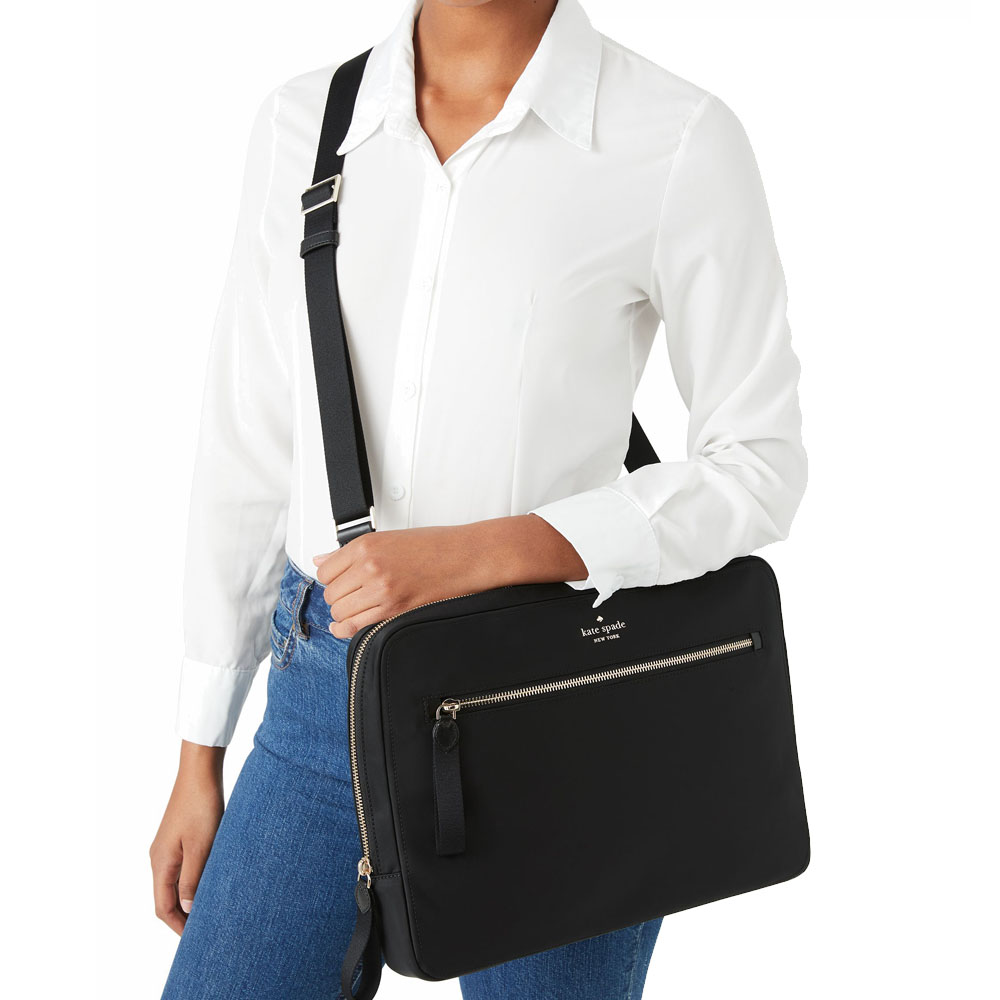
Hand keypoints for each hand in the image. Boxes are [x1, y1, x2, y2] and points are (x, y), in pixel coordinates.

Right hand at [149, 741, 225, 934]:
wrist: (200, 772)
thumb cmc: (201, 806)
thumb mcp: (201, 846)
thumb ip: (192, 879)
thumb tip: (187, 908)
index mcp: (160, 863)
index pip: (163, 907)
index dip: (178, 925)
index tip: (195, 939)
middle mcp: (159, 857)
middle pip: (166, 897)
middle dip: (183, 915)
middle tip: (205, 928)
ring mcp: (168, 846)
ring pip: (174, 882)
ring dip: (189, 897)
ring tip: (210, 908)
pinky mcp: (179, 836)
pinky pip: (181, 867)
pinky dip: (192, 880)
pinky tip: (210, 881)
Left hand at [313, 513, 586, 638]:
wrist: (467, 557)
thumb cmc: (436, 546)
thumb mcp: (389, 539)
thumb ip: (351, 552)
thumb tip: (321, 558)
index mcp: (366, 546)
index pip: (325, 570)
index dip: (331, 577)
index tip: (339, 580)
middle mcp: (370, 568)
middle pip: (331, 594)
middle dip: (338, 596)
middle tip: (352, 594)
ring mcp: (381, 591)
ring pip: (340, 612)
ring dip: (345, 613)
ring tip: (358, 607)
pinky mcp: (394, 611)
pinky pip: (355, 627)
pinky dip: (347, 629)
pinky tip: (348, 626)